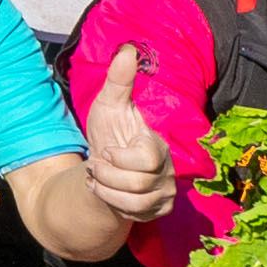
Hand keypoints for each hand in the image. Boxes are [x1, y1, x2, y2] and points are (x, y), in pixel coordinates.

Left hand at [81, 47, 180, 221]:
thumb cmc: (109, 133)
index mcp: (158, 145)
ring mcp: (164, 193)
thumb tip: (127, 50)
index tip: (108, 151)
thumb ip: (118, 80)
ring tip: (100, 177)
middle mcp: (167, 171)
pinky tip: (104, 190)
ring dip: (107, 190)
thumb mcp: (108, 105)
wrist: (101, 167)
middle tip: (99, 165)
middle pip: (138, 184)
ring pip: (136, 203)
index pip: (148, 159)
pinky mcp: (156, 212)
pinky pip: (134, 215)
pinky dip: (110, 203)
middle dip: (107, 174)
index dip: (121, 158)